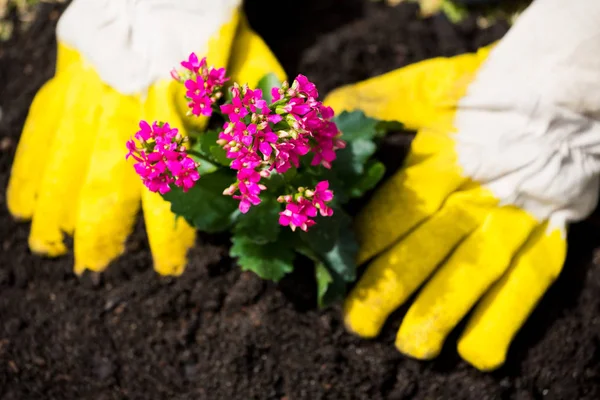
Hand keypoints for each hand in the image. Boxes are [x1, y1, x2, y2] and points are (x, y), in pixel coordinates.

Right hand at [6, 0, 285, 275]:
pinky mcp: (68, 79)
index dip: (167, 234)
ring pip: (67, 163)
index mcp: (174, 118)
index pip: (170, 190)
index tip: (168, 267)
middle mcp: (127, 115)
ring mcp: (91, 97)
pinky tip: (19, 204)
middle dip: (100, 231)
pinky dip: (28, 165)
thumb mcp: (248, 67)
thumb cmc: (211, 21)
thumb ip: (255, 117)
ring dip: (56, 209)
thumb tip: (271, 163)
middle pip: (108, 186)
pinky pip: (41, 127)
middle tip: (94, 268)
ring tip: (46, 248)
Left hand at [323, 0, 599, 370]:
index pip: (400, 206)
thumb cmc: (488, 88)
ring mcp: (516, 219)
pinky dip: (505, 321)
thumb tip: (326, 110)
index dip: (369, 242)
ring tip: (413, 346)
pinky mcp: (549, 236)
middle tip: (360, 324)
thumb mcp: (427, 85)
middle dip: (392, 289)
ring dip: (442, 313)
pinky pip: (530, 285)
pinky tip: (477, 354)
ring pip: (477, 273)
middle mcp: (478, 193)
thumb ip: (375, 101)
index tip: (338, 272)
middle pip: (430, 246)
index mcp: (444, 157)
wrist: (564, 89)